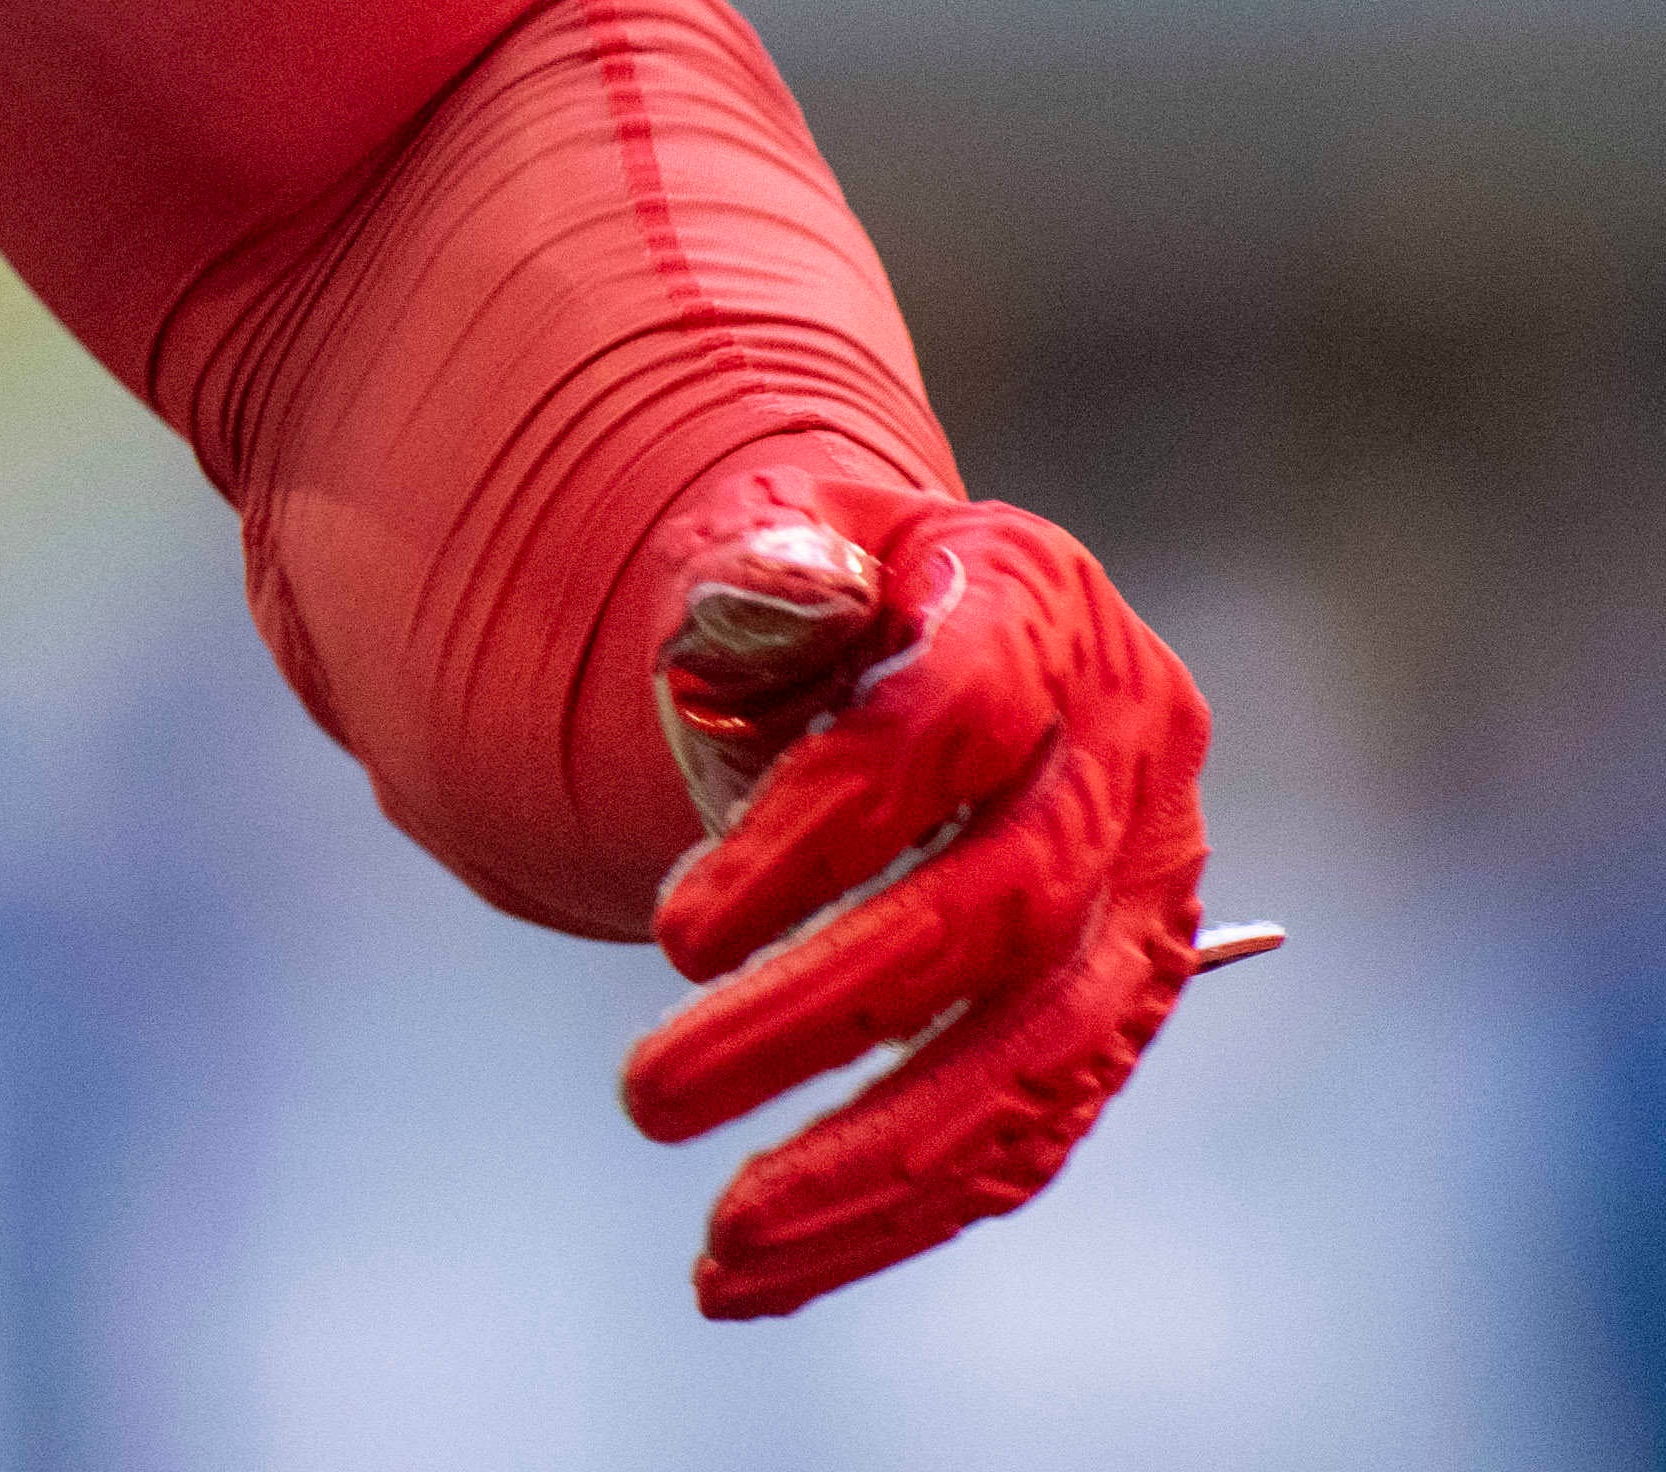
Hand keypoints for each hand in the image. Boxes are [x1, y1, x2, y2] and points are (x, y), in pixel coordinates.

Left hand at [620, 478, 1252, 1319]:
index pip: (946, 726)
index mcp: (1039, 606)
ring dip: (874, 1169)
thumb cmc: (823, 585)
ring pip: (1038, 1061)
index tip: (674, 935)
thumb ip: (768, 565)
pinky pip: (1034, 1130)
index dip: (816, 832)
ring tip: (720, 1248)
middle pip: (995, 916)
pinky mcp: (1123, 1004)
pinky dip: (904, 1212)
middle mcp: (1129, 758)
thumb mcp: (779, 523)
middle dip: (818, 1022)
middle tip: (646, 1098)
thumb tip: (783, 593)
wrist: (913, 625)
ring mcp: (1148, 894)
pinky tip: (773, 1271)